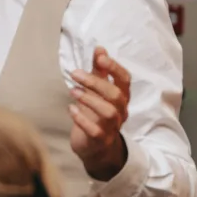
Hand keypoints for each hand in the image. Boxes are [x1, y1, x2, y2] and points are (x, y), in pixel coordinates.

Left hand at [69, 47, 131, 180]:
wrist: (95, 148)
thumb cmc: (96, 114)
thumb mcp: (98, 92)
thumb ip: (99, 71)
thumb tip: (99, 48)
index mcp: (122, 97)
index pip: (125, 80)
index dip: (114, 67)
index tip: (100, 57)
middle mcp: (121, 112)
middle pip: (116, 95)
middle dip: (96, 82)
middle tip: (75, 74)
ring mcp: (113, 127)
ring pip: (108, 112)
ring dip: (89, 99)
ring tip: (72, 91)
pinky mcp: (101, 140)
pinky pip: (95, 130)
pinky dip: (82, 119)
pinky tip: (71, 109)